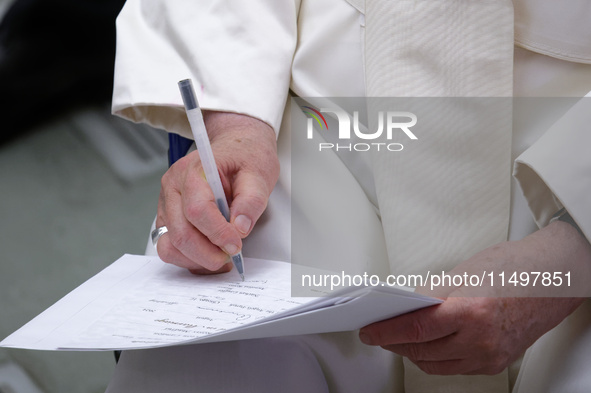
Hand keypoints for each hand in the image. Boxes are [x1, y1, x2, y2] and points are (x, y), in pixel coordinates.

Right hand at [155, 111, 278, 273]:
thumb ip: (251, 201)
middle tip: (231, 256)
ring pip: (170, 245)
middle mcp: (173, 186)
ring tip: (222, 258)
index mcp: (194, 171)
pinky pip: (169, 246)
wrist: (236, 147)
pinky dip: (189, 257)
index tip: (236, 245)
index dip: (217, 234)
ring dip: (197, 260)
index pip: (197, 210)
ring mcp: (167, 202)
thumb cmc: (246, 157)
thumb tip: (240, 228)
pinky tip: (209, 254)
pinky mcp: (168, 216)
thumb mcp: (259, 174)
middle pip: (180, 233)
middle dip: (207, 254)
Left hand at [359, 221, 590, 374]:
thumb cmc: (514, 269)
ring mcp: (489, 356)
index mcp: (470, 312)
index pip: (415, 329)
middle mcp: (480, 341)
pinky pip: (453, 368)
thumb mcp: (463, 274)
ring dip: (412, 352)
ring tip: (398, 338)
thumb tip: (405, 308)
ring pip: (434, 364)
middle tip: (379, 331)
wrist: (553, 280)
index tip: (370, 332)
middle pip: (421, 350)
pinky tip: (426, 345)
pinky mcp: (494, 363)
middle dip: (394, 342)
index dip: (386, 332)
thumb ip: (431, 296)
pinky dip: (434, 358)